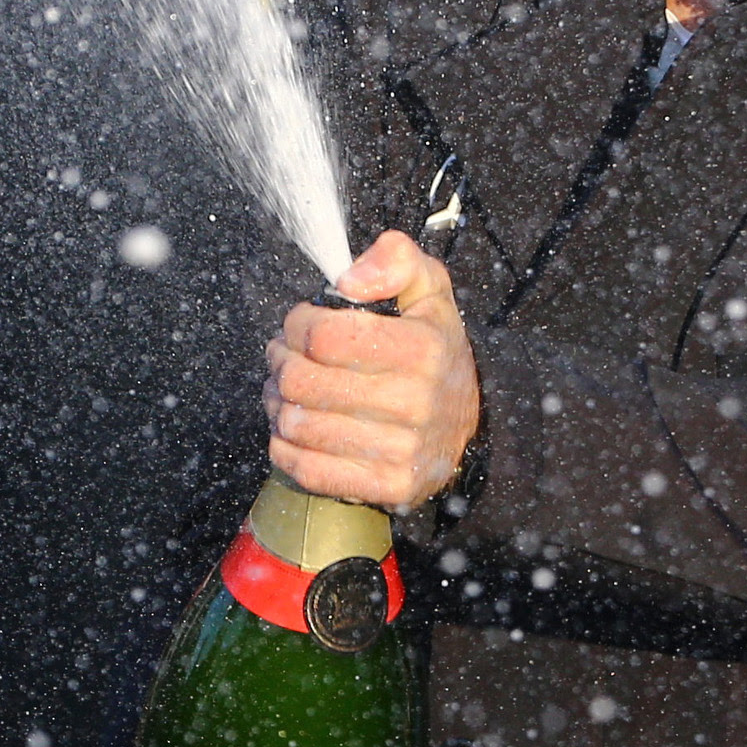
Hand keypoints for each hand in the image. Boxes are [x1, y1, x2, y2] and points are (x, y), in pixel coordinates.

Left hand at [265, 229, 479, 509]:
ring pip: (298, 426)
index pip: (324, 337)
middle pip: (303, 382)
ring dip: (277, 403)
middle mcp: (415, 402)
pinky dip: (285, 448)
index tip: (300, 323)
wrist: (469, 423)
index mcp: (422, 349)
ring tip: (285, 390)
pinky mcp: (388, 486)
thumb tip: (350, 280)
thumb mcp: (428, 290)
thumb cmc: (434, 349)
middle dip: (280, 362)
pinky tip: (292, 429)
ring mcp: (402, 450)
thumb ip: (395, 260)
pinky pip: (308, 470)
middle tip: (282, 356)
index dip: (298, 325)